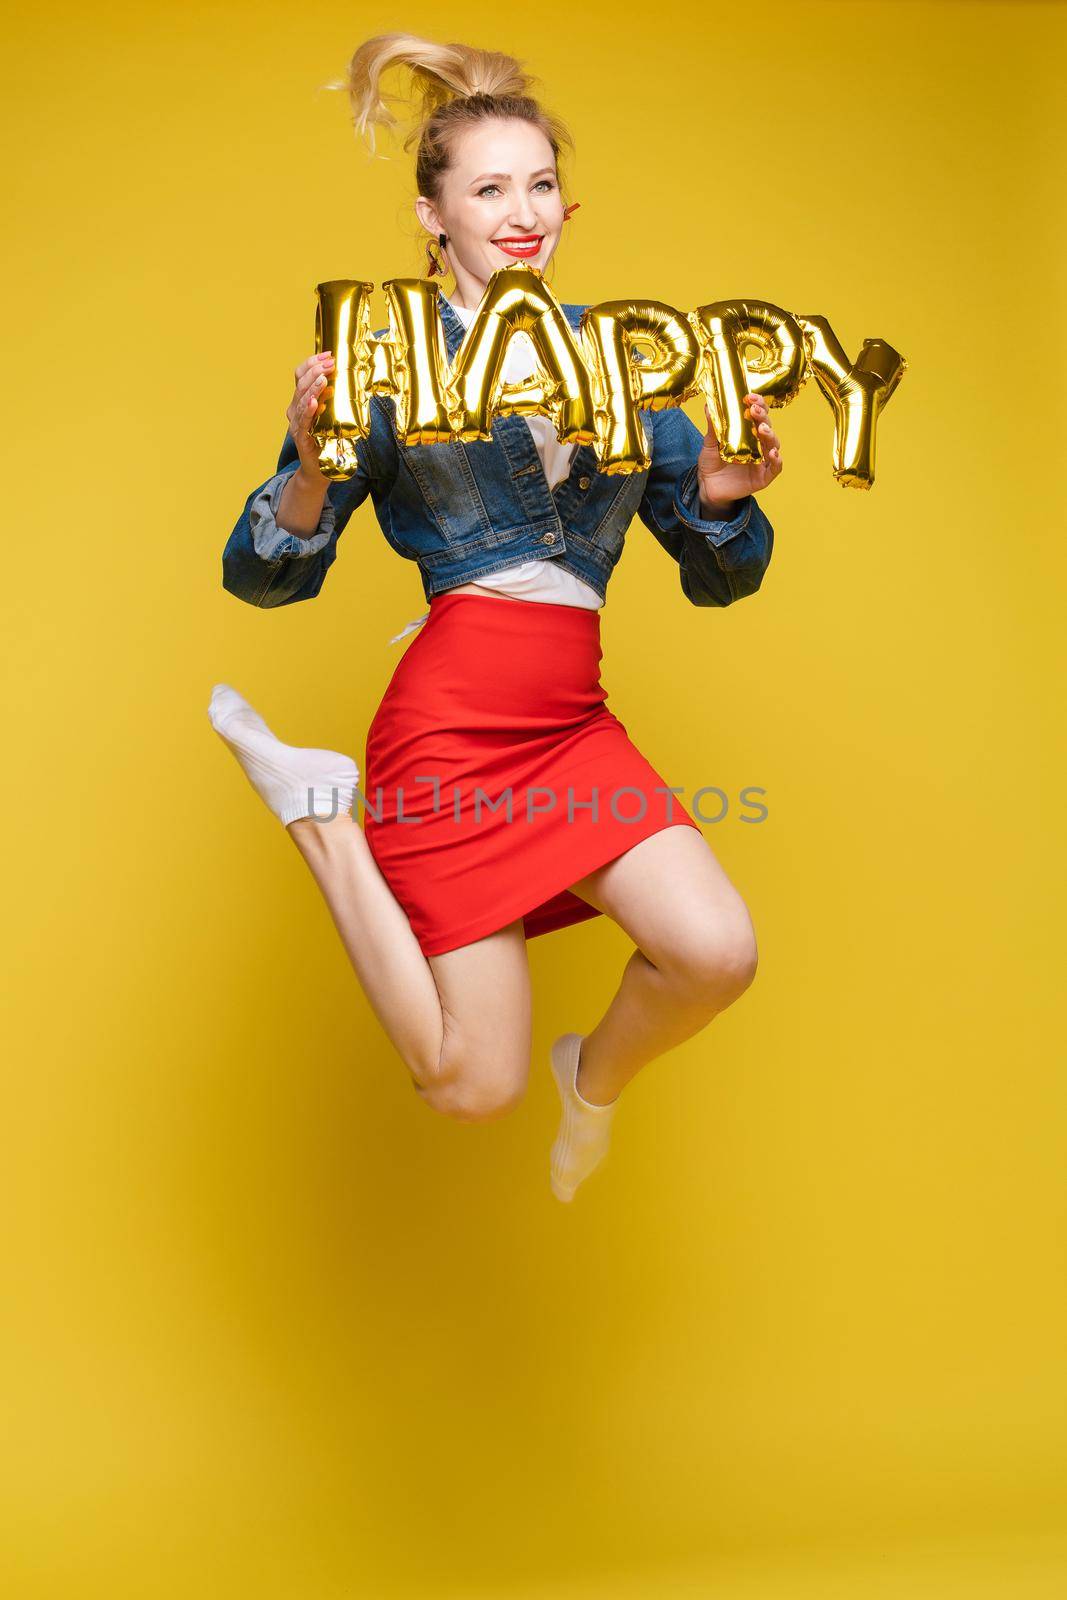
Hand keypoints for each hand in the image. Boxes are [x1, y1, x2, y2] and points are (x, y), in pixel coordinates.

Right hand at [286, 351, 336, 481]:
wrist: (319, 469)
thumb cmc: (327, 441)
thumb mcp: (331, 415)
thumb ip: (335, 400)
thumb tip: (351, 380)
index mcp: (301, 401)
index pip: (300, 375)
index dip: (312, 363)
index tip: (328, 354)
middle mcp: (295, 409)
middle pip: (301, 383)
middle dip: (316, 370)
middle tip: (330, 363)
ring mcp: (296, 423)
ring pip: (301, 399)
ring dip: (313, 387)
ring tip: (323, 377)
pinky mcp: (300, 437)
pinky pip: (303, 421)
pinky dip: (308, 410)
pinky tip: (313, 402)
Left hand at [697, 392, 782, 513]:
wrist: (707, 486)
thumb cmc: (711, 463)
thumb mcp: (710, 443)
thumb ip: (712, 426)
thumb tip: (708, 405)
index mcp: (748, 433)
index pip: (758, 415)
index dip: (757, 404)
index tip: (749, 397)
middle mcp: (758, 444)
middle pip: (767, 427)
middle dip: (763, 417)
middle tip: (755, 410)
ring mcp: (762, 460)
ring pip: (774, 445)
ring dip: (770, 435)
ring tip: (762, 429)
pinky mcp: (763, 477)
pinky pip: (775, 468)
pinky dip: (777, 460)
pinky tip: (773, 453)